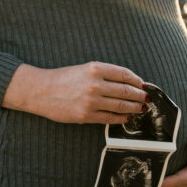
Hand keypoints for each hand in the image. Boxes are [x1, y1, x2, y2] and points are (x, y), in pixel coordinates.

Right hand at [2, 62, 148, 124]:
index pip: (125, 74)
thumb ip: (104, 75)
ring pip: (121, 105)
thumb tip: (128, 83)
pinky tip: (126, 117)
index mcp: (95, 68)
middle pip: (126, 90)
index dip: (137, 81)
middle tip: (147, 98)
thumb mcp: (84, 69)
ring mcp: (91, 101)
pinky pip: (110, 118)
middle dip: (140, 95)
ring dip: (134, 107)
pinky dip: (121, 118)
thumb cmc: (62, 78)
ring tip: (141, 108)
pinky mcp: (86, 115)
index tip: (143, 84)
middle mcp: (95, 84)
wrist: (40, 90)